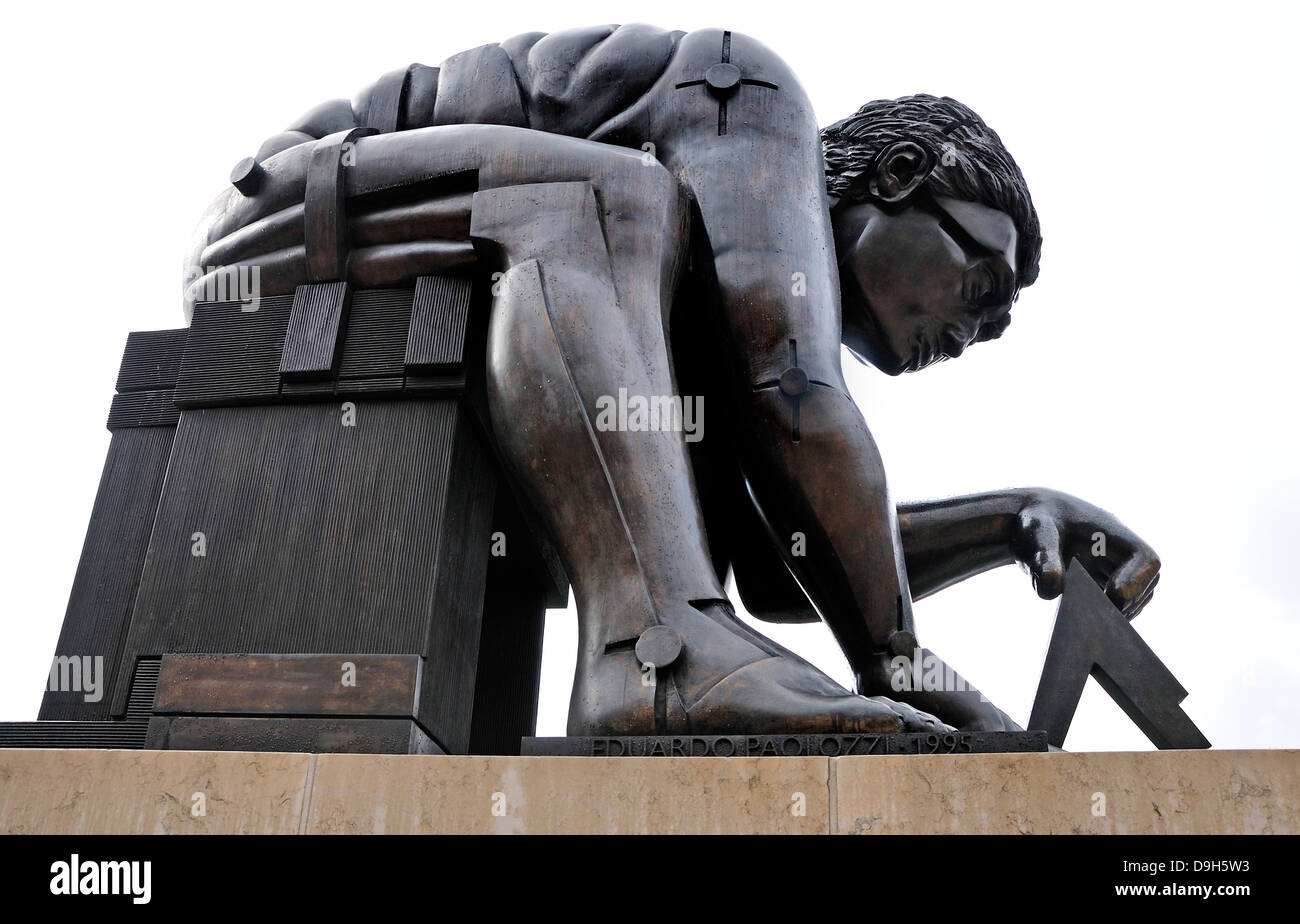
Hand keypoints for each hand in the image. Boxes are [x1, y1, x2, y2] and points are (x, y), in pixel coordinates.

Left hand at [1012, 488, 1159, 618]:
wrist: (1026, 521)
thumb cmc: (1035, 520)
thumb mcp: (1036, 532)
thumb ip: (1044, 558)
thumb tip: (1051, 590)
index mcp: (1113, 532)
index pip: (1147, 560)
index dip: (1136, 582)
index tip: (1110, 596)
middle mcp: (1121, 552)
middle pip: (1145, 585)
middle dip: (1124, 603)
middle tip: (1091, 615)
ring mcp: (1115, 569)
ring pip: (1133, 599)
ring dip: (1114, 612)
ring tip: (1081, 616)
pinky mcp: (1103, 583)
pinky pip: (1116, 605)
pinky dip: (1103, 615)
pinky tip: (1077, 618)